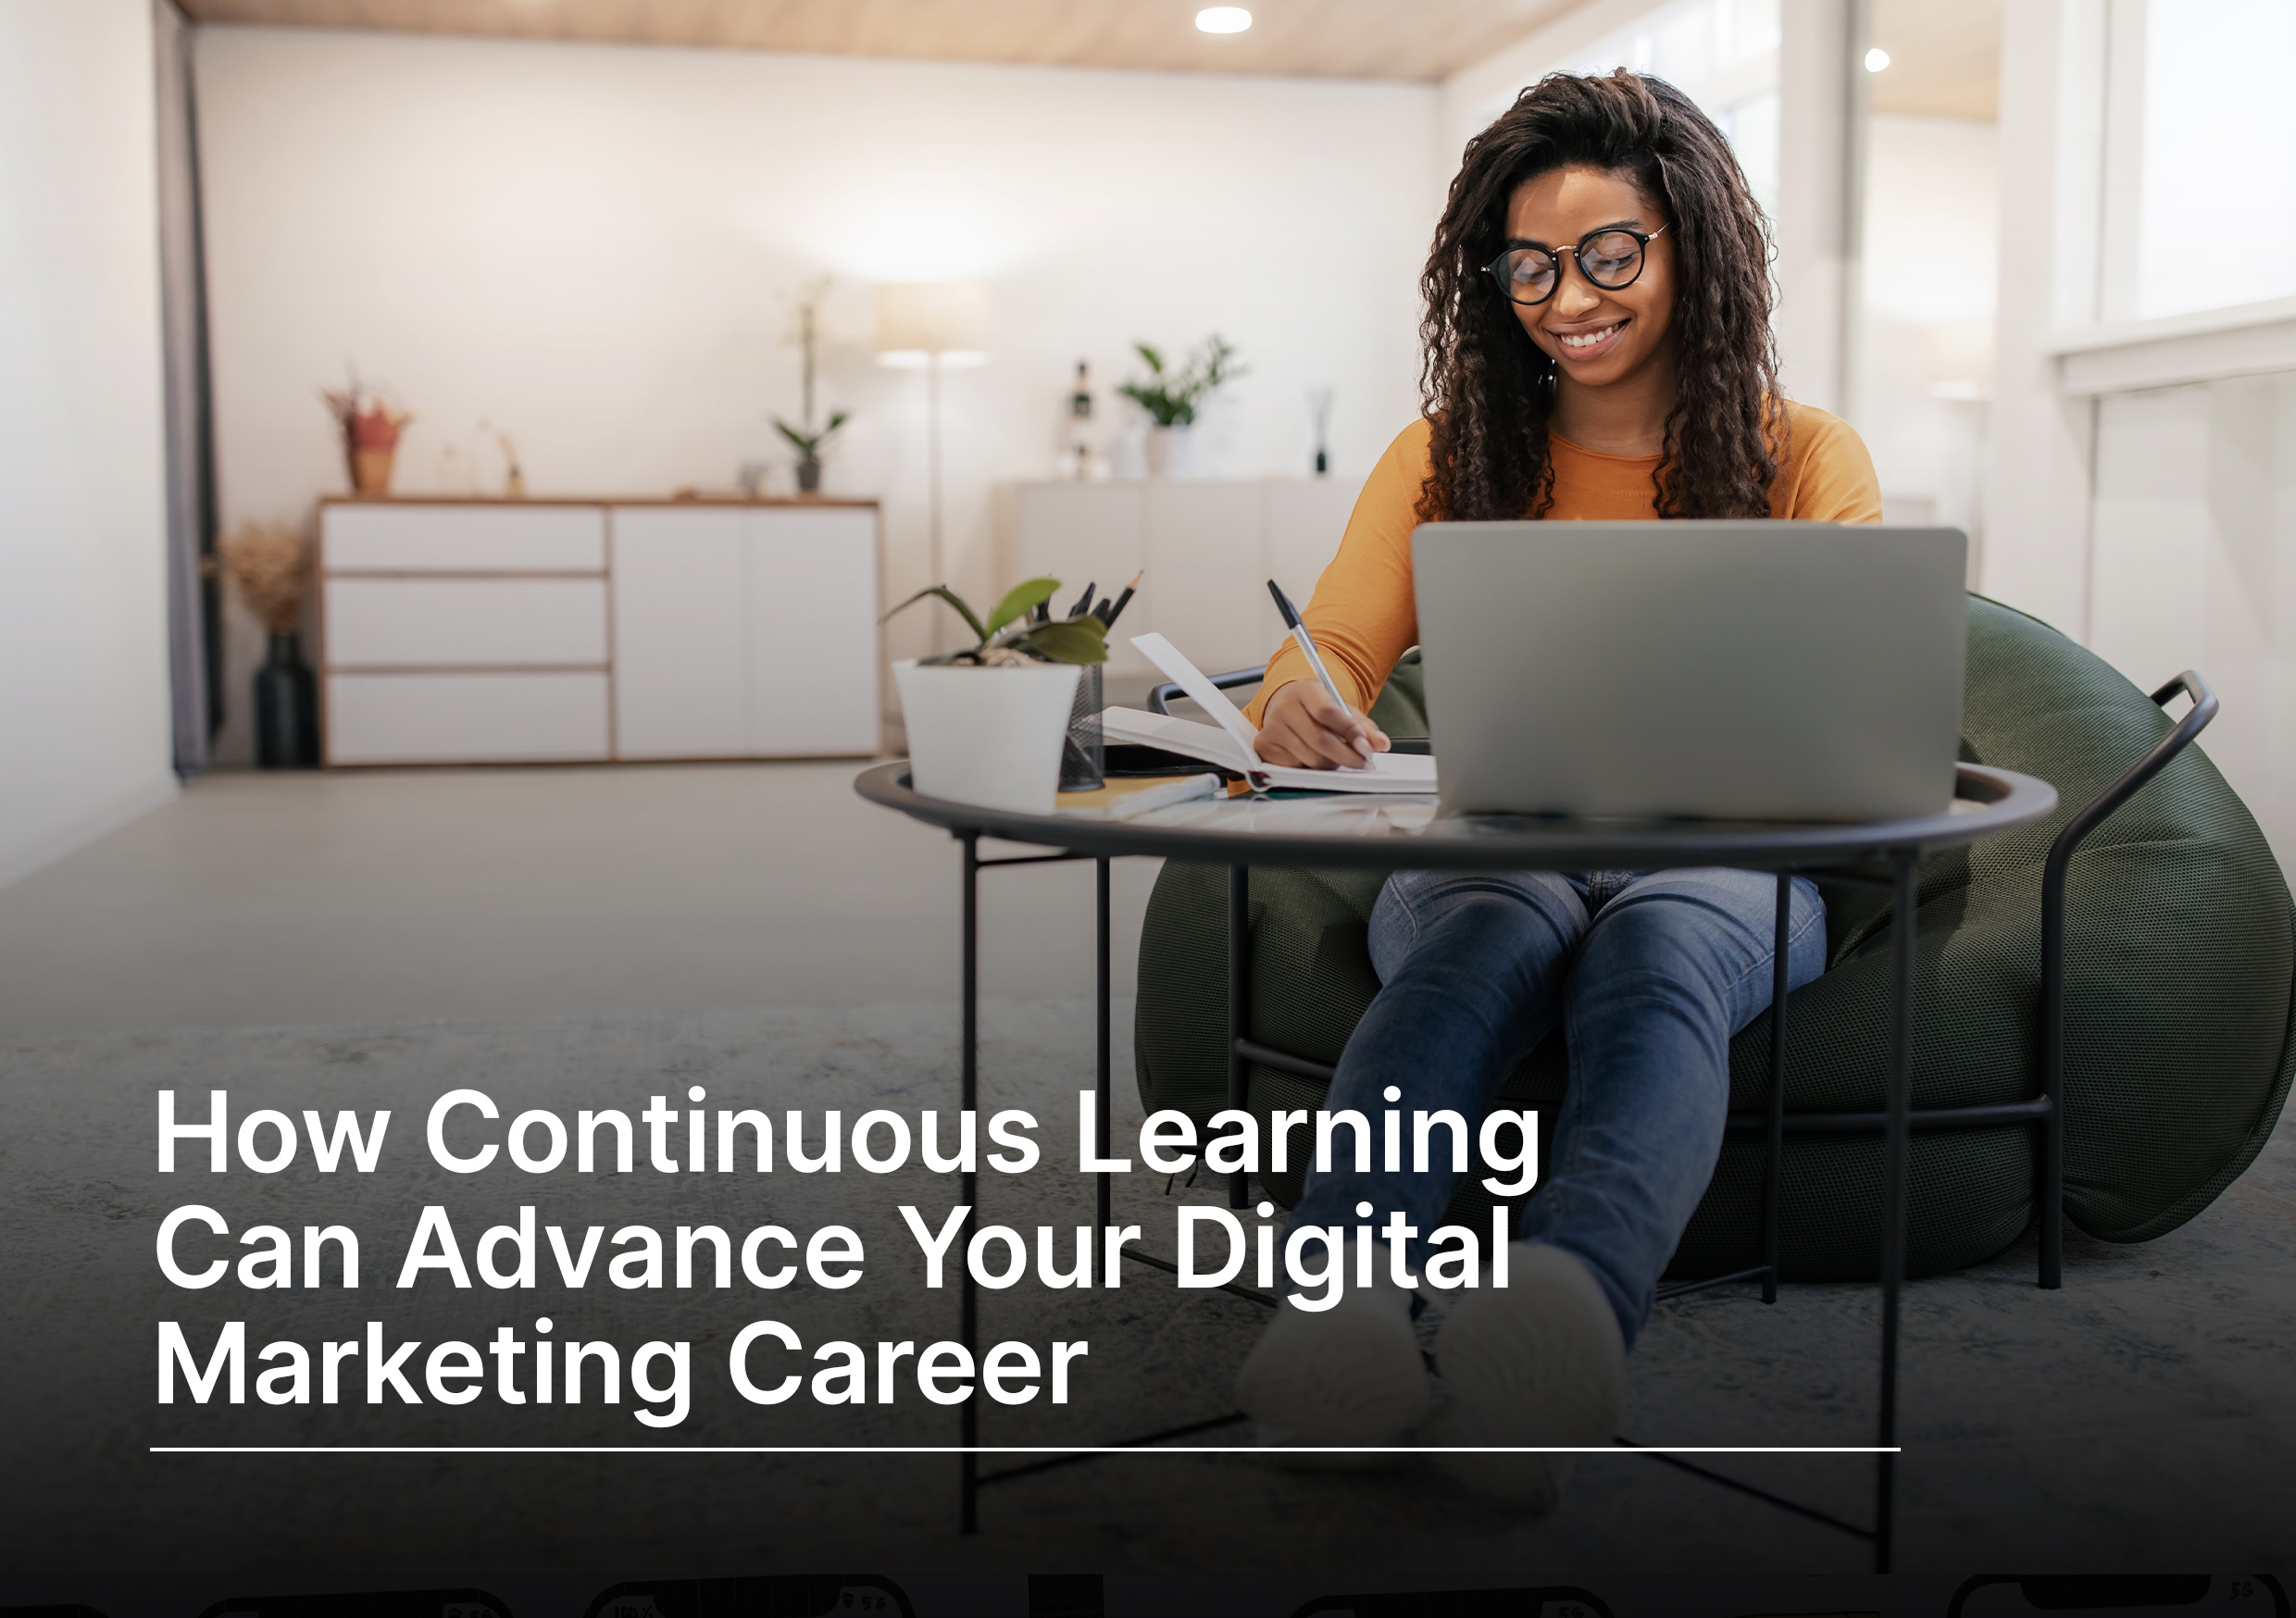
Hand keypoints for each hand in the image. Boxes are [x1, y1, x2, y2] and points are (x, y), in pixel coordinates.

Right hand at [1253, 680, 1390, 769]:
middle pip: (1320, 741)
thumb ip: (1362, 726)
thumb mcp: (1341, 708)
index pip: (1328, 712)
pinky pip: (1296, 768)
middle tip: (1362, 762)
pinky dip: (1311, 768)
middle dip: (1347, 757)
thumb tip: (1381, 744)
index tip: (1367, 747)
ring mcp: (1271, 728)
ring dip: (1330, 764)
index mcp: (1305, 691)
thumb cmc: (1315, 707)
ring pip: (1311, 759)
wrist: (1285, 702)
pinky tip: (1313, 756)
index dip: (1350, 731)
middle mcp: (1284, 708)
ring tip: (1335, 756)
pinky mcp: (1264, 746)